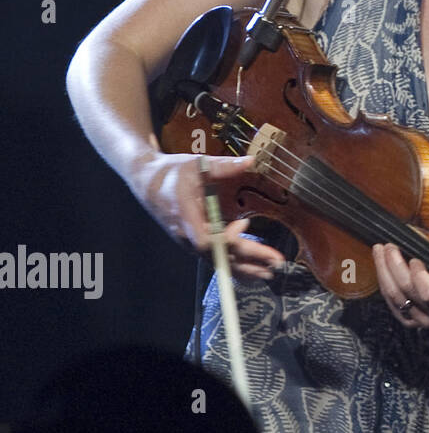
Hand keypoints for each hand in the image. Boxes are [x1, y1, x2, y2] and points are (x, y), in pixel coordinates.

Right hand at [136, 151, 282, 281]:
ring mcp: (191, 241)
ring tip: (270, 272)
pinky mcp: (196, 243)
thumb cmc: (172, 173)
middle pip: (218, 255)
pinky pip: (217, 259)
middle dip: (249, 259)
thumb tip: (251, 160)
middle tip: (276, 262)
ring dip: (245, 268)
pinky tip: (255, 269)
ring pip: (218, 261)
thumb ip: (224, 166)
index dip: (225, 239)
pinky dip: (236, 265)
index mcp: (185, 216)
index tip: (245, 222)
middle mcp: (187, 234)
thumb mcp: (197, 164)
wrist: (148, 183)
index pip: (204, 240)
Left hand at [374, 236, 428, 328]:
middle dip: (395, 265)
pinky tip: (381, 264)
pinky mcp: (407, 320)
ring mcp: (420, 320)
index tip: (415, 258)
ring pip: (394, 295)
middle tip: (390, 246)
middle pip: (407, 291)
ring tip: (380, 250)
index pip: (428, 293)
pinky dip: (383, 280)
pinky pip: (389, 300)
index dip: (418, 275)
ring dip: (384, 270)